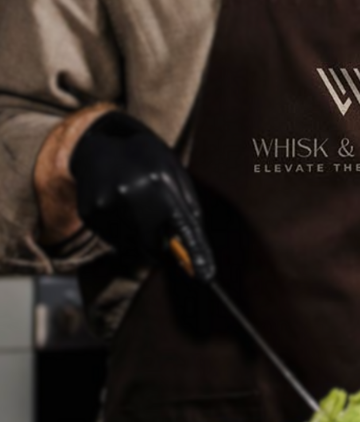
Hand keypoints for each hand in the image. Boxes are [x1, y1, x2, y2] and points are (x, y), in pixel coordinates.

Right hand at [69, 111, 215, 281]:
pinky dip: (121, 233)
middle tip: (161, 236)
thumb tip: (195, 240)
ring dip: (139, 239)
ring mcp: (107, 204)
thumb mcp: (174, 172)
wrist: (99, 146)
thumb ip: (188, 206)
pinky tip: (119, 210)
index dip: (196, 252)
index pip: (183, 225)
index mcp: (160, 180)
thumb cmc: (146, 160)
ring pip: (132, 246)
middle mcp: (132, 193)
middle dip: (160, 245)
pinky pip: (112, 240)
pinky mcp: (90, 213)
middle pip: (153, 243)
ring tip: (135, 210)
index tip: (206, 275)